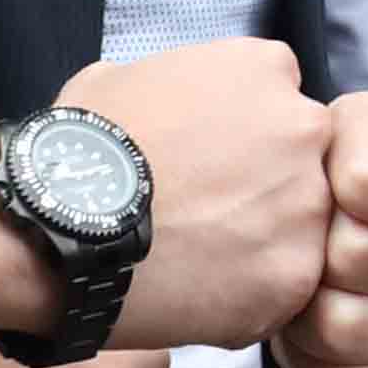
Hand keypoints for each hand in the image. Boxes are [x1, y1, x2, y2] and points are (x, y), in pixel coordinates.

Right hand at [72, 37, 331, 350]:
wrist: (63, 225)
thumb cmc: (83, 147)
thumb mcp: (123, 77)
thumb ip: (177, 84)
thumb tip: (171, 105)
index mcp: (264, 69)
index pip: (281, 97)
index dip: (245, 132)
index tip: (213, 158)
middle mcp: (303, 129)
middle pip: (304, 161)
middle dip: (265, 185)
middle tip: (207, 211)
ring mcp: (305, 206)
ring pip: (299, 229)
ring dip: (260, 243)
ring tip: (195, 258)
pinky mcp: (294, 276)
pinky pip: (282, 290)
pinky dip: (247, 298)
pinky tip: (195, 293)